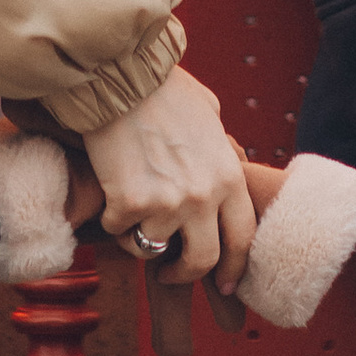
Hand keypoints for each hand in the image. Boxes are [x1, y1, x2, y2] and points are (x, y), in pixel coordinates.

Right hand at [80, 63, 256, 291]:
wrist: (121, 74)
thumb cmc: (163, 88)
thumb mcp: (209, 115)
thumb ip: (218, 147)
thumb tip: (221, 158)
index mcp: (228, 176)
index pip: (243, 239)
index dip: (234, 267)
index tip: (224, 282)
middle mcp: (203, 196)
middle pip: (203, 261)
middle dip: (186, 272)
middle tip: (171, 269)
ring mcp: (166, 204)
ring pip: (154, 248)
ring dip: (142, 235)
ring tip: (133, 209)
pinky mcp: (128, 204)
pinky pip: (120, 232)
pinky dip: (113, 219)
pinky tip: (113, 191)